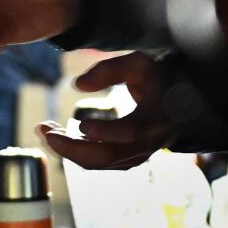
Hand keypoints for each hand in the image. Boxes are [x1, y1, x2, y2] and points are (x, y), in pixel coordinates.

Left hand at [38, 51, 169, 168]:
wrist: (183, 104)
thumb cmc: (157, 79)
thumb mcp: (138, 63)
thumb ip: (108, 70)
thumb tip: (76, 85)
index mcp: (156, 116)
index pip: (130, 132)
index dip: (105, 132)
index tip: (80, 123)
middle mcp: (149, 142)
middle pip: (108, 156)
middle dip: (71, 147)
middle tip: (44, 131)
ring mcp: (140, 155)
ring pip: (101, 163)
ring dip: (68, 151)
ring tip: (44, 131)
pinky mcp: (130, 160)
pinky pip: (101, 163)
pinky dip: (77, 154)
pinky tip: (59, 138)